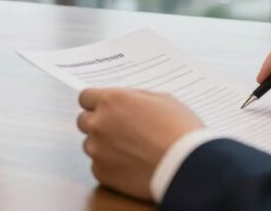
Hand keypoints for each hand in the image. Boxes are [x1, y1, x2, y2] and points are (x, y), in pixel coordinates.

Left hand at [77, 88, 202, 200]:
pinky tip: (130, 165)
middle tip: (118, 130)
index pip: (86, 97)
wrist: (186, 165)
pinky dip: (110, 165)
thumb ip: (136, 98)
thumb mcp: (162, 100)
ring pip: (91, 144)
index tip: (104, 109)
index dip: (96, 103)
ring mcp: (97, 149)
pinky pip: (98, 166)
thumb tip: (128, 101)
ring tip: (129, 150)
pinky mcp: (101, 172)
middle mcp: (98, 123)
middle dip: (98, 123)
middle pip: (84, 121)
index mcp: (111, 101)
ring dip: (103, 145)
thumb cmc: (180, 129)